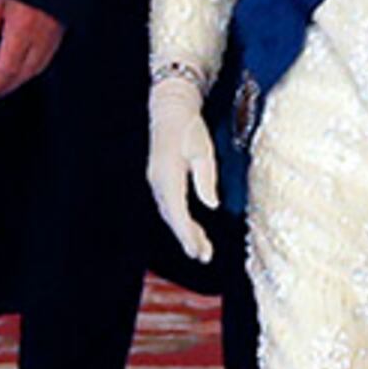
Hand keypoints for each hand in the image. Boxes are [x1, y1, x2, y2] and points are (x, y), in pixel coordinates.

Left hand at [0, 0, 64, 102]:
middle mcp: (43, 34)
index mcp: (23, 29)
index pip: (8, 68)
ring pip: (41, 64)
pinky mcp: (65, 22)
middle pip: (26, 71)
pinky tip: (29, 61)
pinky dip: (37, 64)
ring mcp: (57, 30)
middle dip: (10, 85)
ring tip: (9, 82)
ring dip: (24, 77)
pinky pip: (51, 53)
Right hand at [147, 76, 216, 263]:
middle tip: (204, 256)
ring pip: (170, 214)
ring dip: (185, 232)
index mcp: (168, 175)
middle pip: (172, 218)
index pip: (178, 212)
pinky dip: (181, 221)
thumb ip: (206, 179)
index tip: (198, 251)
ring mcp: (155, 182)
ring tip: (203, 249)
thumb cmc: (190, 129)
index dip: (187, 234)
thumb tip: (211, 205)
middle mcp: (158, 182)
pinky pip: (170, 207)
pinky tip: (193, 230)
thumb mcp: (203, 151)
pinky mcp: (159, 181)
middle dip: (187, 239)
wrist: (170, 112)